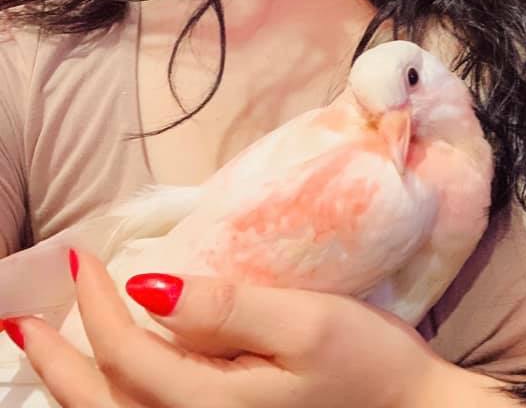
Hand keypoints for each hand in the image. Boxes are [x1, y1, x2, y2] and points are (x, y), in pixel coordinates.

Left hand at [7, 250, 454, 407]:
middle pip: (107, 404)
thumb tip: (150, 287)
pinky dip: (115, 397)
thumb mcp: (306, 324)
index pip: (129, 354)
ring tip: (49, 349)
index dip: (98, 307)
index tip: (86, 258)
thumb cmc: (367, 364)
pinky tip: (112, 376)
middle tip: (25, 321)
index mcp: (215, 404)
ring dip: (77, 385)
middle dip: (59, 362)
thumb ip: (228, 308)